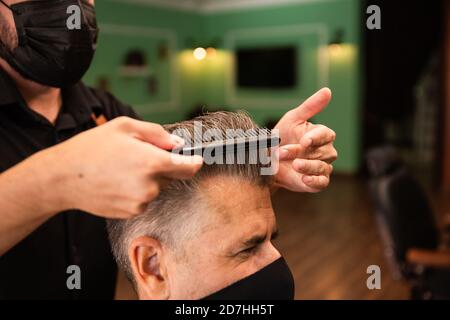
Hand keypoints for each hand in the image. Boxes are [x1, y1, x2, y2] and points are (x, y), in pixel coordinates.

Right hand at [43, 117, 202, 217]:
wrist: (63, 177)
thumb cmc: (92, 148)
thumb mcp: (125, 127)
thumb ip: (157, 134)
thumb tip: (178, 144)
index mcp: (152, 162)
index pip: (189, 167)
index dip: (194, 162)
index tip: (196, 159)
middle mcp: (150, 185)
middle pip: (172, 176)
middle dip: (163, 166)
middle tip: (140, 156)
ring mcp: (141, 202)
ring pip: (156, 187)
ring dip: (148, 179)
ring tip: (122, 169)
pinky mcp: (131, 212)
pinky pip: (143, 199)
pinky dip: (137, 190)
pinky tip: (118, 182)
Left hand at [273, 88, 336, 192]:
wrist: (267, 161)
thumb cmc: (282, 137)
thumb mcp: (292, 119)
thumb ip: (310, 106)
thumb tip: (328, 91)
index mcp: (322, 135)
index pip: (326, 135)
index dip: (316, 138)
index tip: (304, 140)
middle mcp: (326, 151)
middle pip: (321, 152)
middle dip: (302, 152)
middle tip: (283, 152)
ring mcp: (322, 167)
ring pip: (322, 167)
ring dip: (306, 166)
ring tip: (294, 165)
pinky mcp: (317, 182)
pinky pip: (322, 182)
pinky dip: (315, 181)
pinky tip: (304, 179)